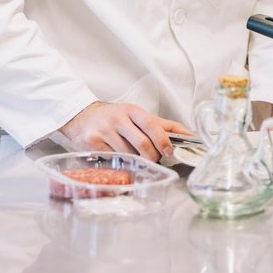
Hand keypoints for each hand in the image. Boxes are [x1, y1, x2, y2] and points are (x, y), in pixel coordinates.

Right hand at [60, 101, 191, 161]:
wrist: (81, 117)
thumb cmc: (114, 117)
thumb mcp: (137, 115)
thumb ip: (162, 125)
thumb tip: (190, 134)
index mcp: (132, 110)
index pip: (152, 124)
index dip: (163, 140)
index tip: (169, 151)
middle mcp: (118, 118)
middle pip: (141, 143)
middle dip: (152, 156)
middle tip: (154, 159)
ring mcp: (104, 131)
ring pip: (128, 154)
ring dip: (136, 160)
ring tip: (136, 158)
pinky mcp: (92, 143)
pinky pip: (112, 159)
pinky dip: (120, 163)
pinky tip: (120, 160)